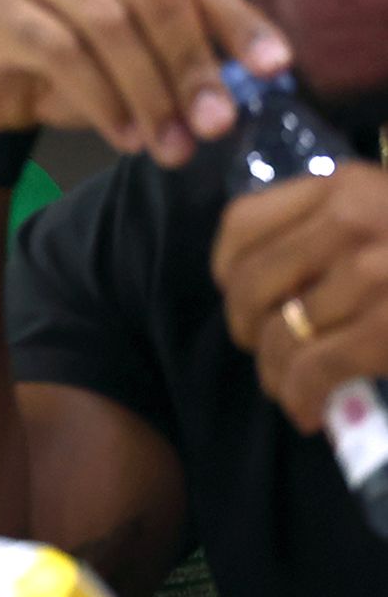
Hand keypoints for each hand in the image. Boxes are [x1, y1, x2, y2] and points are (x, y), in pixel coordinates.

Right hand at [0, 0, 290, 166]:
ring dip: (148, 93)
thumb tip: (249, 86)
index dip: (237, 22)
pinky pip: (59, 51)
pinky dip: (101, 99)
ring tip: (170, 147)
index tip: (274, 70)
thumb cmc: (59, 69)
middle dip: (191, 64)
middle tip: (216, 125)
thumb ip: (180, 58)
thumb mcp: (131, 61)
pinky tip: (125, 136)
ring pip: (107, 24)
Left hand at [214, 163, 387, 431]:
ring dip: (274, 373)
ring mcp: (373, 272)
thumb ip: (330, 228)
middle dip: (246, 328)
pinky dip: (301, 395)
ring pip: (283, 331)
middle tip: (261, 352)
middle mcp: (351, 220)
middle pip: (252, 283)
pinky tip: (308, 411)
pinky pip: (317, 367)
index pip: (244, 221)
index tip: (234, 295)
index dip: (226, 269)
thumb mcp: (385, 210)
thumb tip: (255, 284)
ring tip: (286, 390)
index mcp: (343, 185)